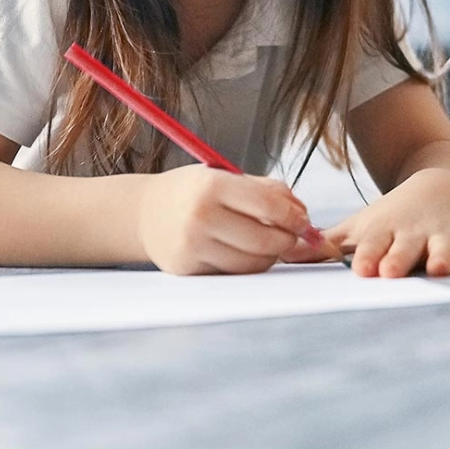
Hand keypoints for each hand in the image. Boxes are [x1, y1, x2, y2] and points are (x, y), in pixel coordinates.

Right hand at [137, 166, 333, 275]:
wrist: (144, 213)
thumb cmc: (193, 191)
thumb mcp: (225, 176)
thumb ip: (266, 190)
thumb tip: (302, 213)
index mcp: (212, 186)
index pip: (268, 205)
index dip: (294, 216)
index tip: (305, 221)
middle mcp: (200, 217)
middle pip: (264, 239)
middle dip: (288, 240)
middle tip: (295, 236)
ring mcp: (192, 247)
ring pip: (251, 263)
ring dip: (271, 256)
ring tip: (271, 243)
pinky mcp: (188, 270)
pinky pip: (232, 272)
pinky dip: (247, 264)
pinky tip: (246, 251)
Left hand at [323, 169, 449, 277]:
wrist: (440, 182)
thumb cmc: (392, 216)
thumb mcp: (361, 226)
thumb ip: (326, 245)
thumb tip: (281, 256)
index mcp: (383, 231)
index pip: (372, 243)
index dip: (367, 254)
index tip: (360, 268)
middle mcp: (412, 233)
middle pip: (404, 246)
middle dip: (399, 258)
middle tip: (390, 272)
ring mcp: (441, 234)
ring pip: (441, 246)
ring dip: (440, 256)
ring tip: (438, 268)